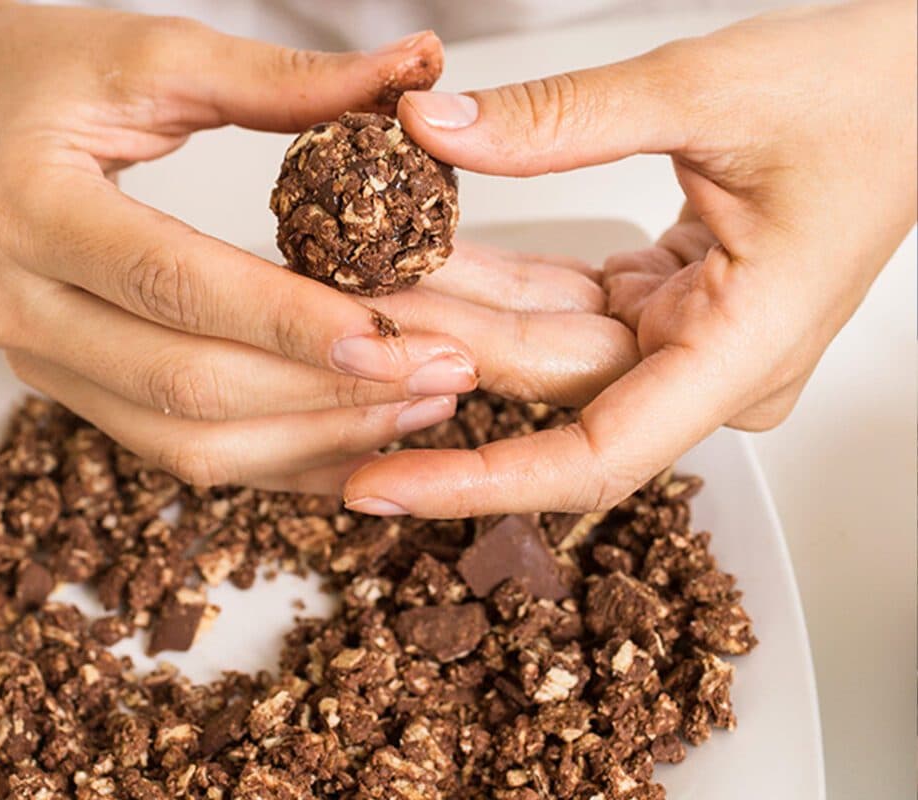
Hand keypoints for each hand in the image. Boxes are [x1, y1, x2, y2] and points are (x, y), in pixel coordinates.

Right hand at [0, 4, 492, 490]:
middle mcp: (17, 307)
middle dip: (326, 393)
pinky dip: (275, 458)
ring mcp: (39, 365)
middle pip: (185, 385)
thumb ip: (283, 79)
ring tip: (421, 408)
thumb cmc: (47, 76)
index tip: (397, 336)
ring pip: (186, 443)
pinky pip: (180, 452)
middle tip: (442, 372)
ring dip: (312, 438)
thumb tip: (417, 69)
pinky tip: (358, 441)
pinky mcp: (73, 391)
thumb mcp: (157, 57)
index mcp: (27, 210)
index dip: (290, 322)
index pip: (174, 284)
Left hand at [344, 0, 916, 516]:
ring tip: (352, 286)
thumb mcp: (709, 91)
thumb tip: (438, 131)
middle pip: (546, 385)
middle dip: (434, 355)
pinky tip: (422, 254)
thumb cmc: (868, 97)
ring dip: (453, 311)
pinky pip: (564, 307)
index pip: (593, 456)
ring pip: (544, 344)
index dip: (478, 481)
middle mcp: (713, 367)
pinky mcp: (667, 308)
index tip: (379, 486)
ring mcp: (688, 341)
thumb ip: (563, 120)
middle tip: (328, 329)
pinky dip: (496, 281)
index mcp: (745, 351)